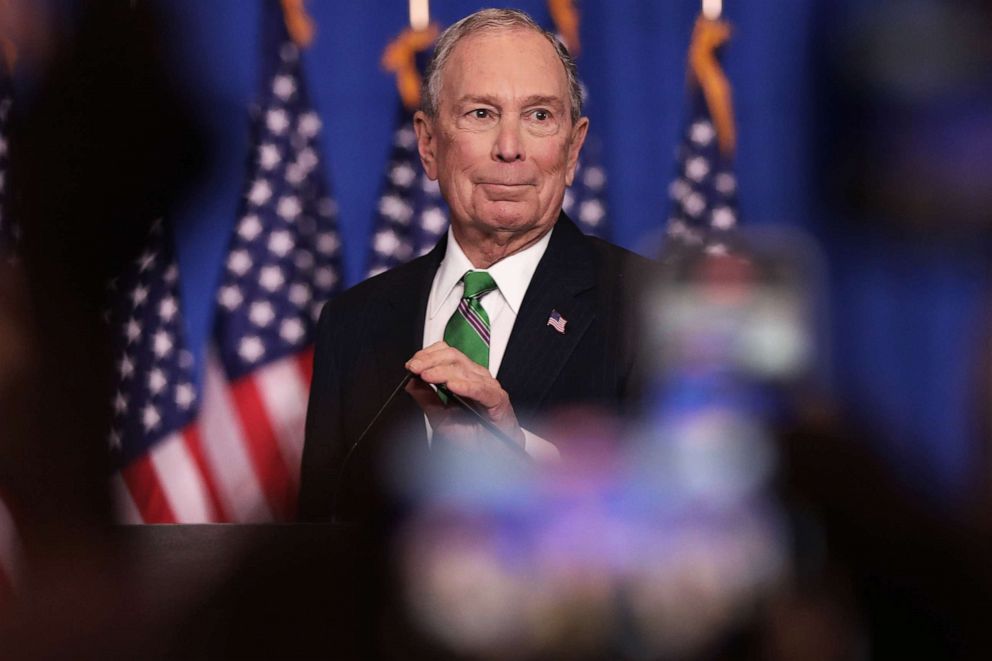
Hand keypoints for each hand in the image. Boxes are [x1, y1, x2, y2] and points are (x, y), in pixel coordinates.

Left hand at [404, 341, 524, 449]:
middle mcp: (475, 377)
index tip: (411, 365)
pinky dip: (466, 386)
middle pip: (452, 357)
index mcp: (462, 376)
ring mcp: (487, 386)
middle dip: (430, 361)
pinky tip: (453, 386)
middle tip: (415, 368)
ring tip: (428, 376)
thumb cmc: (471, 435)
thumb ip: (426, 399)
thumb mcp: (440, 417)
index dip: (427, 355)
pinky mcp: (498, 398)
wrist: (492, 453)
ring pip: (464, 370)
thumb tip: (411, 383)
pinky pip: (481, 389)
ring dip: (443, 372)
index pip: (445, 354)